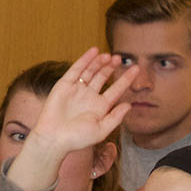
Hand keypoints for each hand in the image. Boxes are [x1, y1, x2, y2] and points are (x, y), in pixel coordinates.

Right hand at [8, 49, 133, 190]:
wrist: (53, 137)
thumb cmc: (76, 138)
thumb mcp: (101, 131)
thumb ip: (115, 118)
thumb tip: (129, 105)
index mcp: (100, 108)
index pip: (116, 90)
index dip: (126, 79)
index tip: (136, 69)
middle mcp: (89, 97)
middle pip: (103, 77)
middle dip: (111, 67)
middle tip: (119, 58)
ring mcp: (77, 90)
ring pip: (91, 71)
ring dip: (99, 62)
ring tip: (109, 55)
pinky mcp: (65, 84)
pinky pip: (77, 69)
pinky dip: (86, 59)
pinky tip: (94, 51)